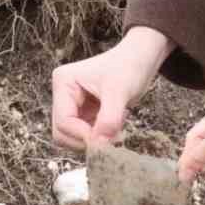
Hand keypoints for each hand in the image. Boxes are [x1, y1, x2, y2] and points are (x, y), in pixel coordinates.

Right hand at [50, 27, 173, 151]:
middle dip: (87, 139)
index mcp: (63, 82)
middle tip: (112, 135)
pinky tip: (117, 120)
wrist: (142, 58)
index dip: (83, 135)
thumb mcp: (119, 92)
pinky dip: (101, 135)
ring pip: (74, 138)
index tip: (105, 139)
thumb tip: (99, 146)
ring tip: (117, 122)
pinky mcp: (85, 113)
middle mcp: (63, 94)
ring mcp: (73, 105)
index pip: (63, 122)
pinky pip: (86, 135)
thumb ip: (108, 120)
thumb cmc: (129, 66)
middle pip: (62, 134)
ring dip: (95, 138)